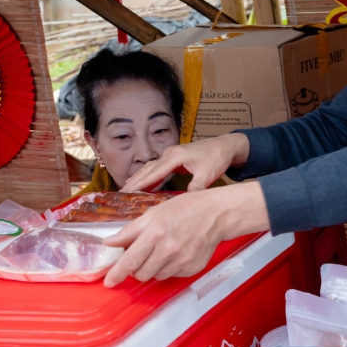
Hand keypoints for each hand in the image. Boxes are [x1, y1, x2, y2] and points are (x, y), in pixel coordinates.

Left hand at [102, 182, 270, 286]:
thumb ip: (130, 231)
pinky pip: (173, 275)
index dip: (117, 274)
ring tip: (163, 251)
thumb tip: (109, 243)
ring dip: (154, 268)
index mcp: (155, 234)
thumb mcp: (154, 213)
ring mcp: (182, 261)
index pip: (130, 261)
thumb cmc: (185, 209)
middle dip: (137, 269)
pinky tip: (177, 254)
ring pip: (157, 276)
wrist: (217, 214)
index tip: (109, 282)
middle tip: (143, 256)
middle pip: (141, 274)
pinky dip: (170, 268)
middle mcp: (168, 250)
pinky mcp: (193, 268)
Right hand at [121, 132, 250, 192]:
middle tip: (120, 193)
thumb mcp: (209, 173)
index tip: (128, 191)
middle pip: (148, 169)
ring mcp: (171, 155)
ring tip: (126, 189)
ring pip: (151, 168)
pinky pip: (158, 168)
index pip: (155, 172)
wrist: (226, 146)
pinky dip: (149, 176)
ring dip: (139, 178)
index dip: (141, 182)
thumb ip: (197, 185)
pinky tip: (143, 185)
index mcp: (176, 156)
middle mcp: (170, 154)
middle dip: (134, 180)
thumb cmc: (218, 157)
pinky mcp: (174, 159)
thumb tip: (187, 200)